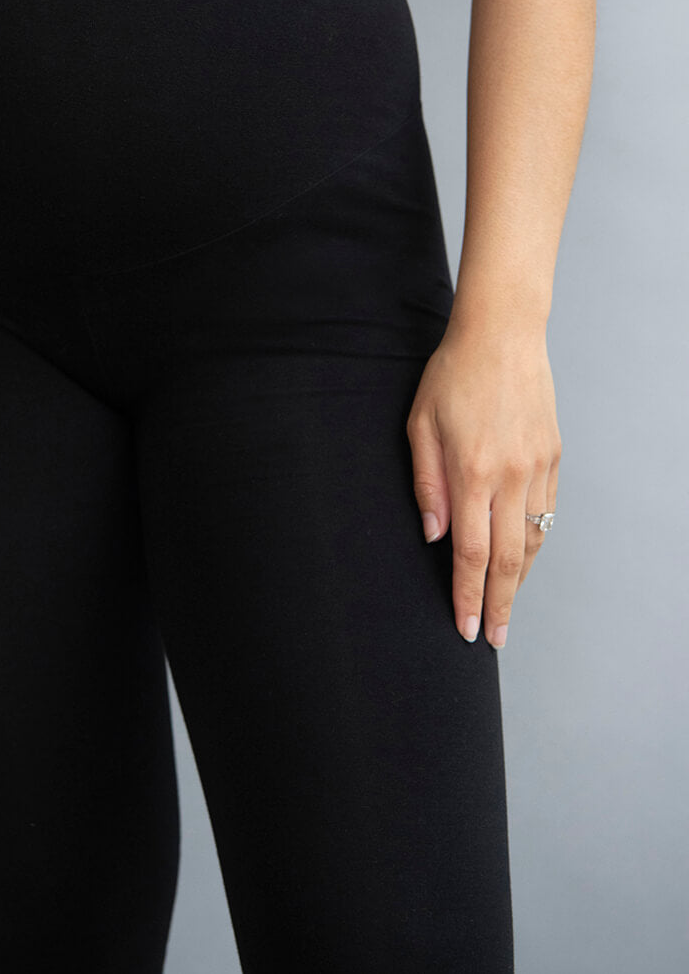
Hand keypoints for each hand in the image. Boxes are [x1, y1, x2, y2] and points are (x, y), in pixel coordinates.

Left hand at [405, 319, 560, 647]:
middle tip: (492, 639)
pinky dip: (535, 543)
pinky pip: (547, 513)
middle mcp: (510, 476)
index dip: (468, 595)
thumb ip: (426, 484)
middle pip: (509, 560)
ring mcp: (538, 468)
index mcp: (472, 471)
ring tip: (505, 607)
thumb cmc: (452, 375)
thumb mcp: (419, 424)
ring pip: (534, 541)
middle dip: (499, 606)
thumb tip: (434, 536)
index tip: (465, 628)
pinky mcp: (554, 456)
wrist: (503, 334)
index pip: (472, 553)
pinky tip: (522, 559)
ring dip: (519, 580)